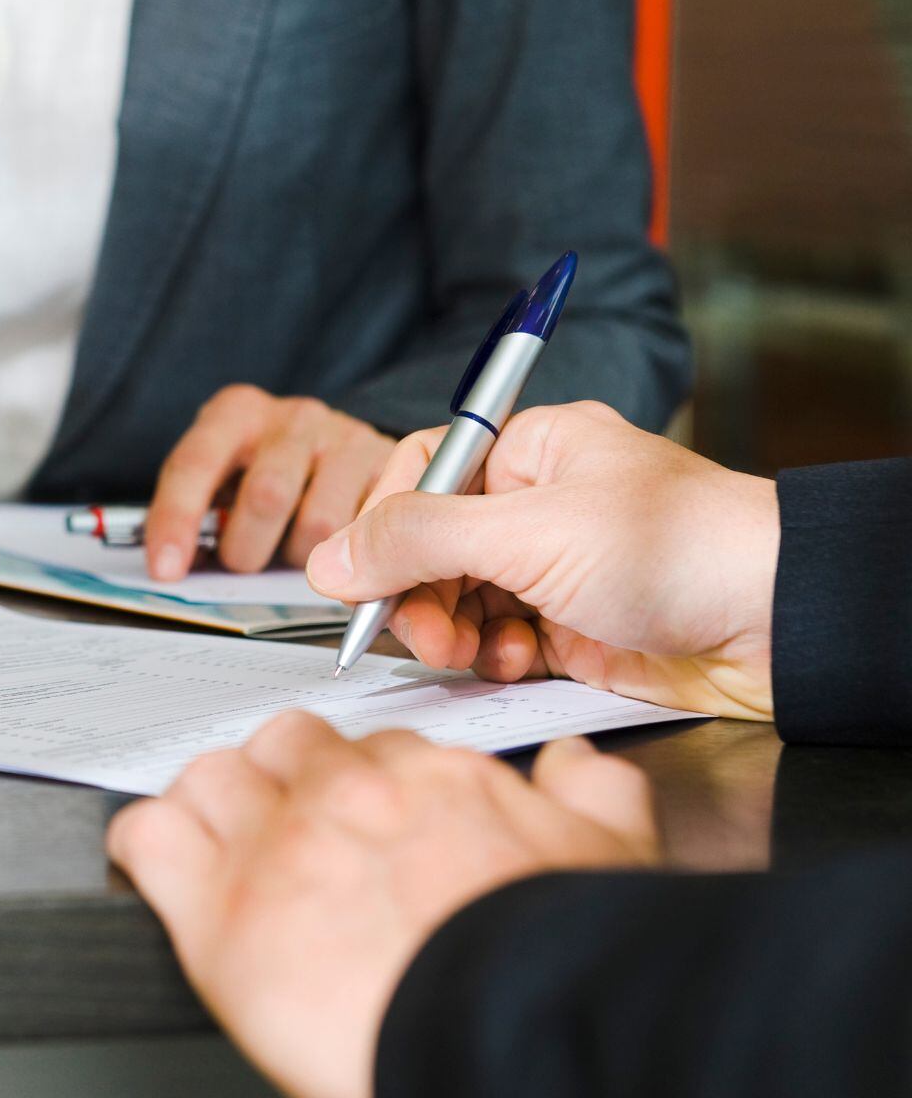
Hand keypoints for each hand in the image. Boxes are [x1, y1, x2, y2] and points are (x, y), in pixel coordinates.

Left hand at [108, 713, 657, 1097]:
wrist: (514, 1032)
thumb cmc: (560, 963)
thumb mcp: (610, 857)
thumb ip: (591, 793)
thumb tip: (573, 764)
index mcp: (429, 780)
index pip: (369, 744)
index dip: (359, 781)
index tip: (359, 813)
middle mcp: (345, 796)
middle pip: (281, 744)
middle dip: (282, 778)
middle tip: (288, 827)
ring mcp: (275, 846)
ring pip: (210, 777)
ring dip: (214, 804)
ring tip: (221, 844)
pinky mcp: (217, 911)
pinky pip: (150, 838)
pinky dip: (147, 843)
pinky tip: (160, 864)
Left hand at [146, 387, 392, 577]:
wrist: (337, 445)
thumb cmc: (264, 469)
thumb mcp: (223, 477)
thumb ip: (200, 512)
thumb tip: (175, 567)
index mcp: (236, 413)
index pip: (195, 463)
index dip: (176, 520)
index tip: (166, 569)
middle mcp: (292, 417)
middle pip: (265, 496)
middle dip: (246, 549)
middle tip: (244, 562)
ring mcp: (344, 437)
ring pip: (320, 525)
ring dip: (300, 559)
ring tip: (293, 550)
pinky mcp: (389, 464)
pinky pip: (366, 531)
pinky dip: (347, 558)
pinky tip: (337, 549)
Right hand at [305, 401, 778, 718]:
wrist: (783, 625)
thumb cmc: (680, 549)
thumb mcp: (528, 532)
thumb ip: (417, 540)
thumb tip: (331, 559)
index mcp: (534, 450)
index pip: (424, 472)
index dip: (387, 523)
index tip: (360, 573)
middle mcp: (541, 504)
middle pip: (433, 544)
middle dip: (417, 590)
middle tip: (420, 629)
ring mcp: (557, 569)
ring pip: (460, 599)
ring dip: (451, 629)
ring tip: (469, 651)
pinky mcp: (575, 629)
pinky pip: (499, 642)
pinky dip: (493, 658)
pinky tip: (513, 663)